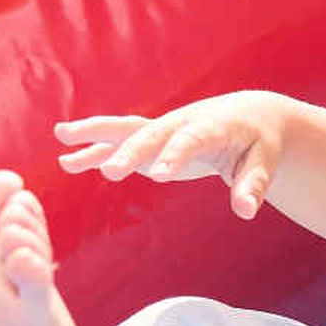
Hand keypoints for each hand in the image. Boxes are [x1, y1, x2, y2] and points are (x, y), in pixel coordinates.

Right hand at [57, 93, 296, 218]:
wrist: (248, 115)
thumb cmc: (259, 142)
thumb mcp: (264, 162)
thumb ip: (253, 186)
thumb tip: (245, 211)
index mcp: (211, 127)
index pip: (191, 141)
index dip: (174, 155)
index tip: (158, 176)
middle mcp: (181, 123)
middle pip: (151, 135)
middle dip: (129, 151)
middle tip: (109, 170)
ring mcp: (163, 129)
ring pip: (127, 129)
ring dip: (95, 134)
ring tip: (62, 139)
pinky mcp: (153, 139)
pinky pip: (120, 141)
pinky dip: (95, 149)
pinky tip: (69, 161)